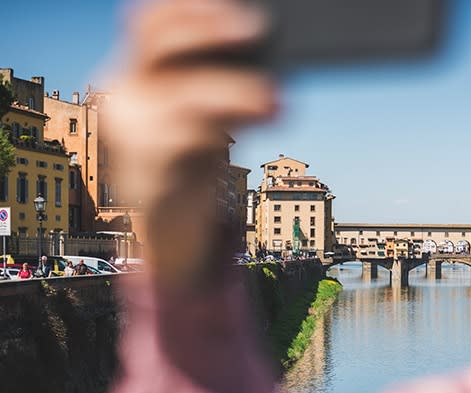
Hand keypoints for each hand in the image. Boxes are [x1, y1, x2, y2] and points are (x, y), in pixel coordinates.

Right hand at [103, 0, 278, 289]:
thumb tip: (260, 41)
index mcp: (136, 75)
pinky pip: (192, 140)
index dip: (188, 7)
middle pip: (161, 45)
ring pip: (186, 95)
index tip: (234, 5)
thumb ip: (217, 80)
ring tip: (277, 101)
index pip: (151, 23)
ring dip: (237, 93)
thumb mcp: (203, 112)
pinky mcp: (153, 172)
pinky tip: (262, 121)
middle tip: (256, 28)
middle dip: (210, 31)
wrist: (172, 227)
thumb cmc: (192, 159)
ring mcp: (135, 134)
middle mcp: (127, 97)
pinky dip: (230, 129)